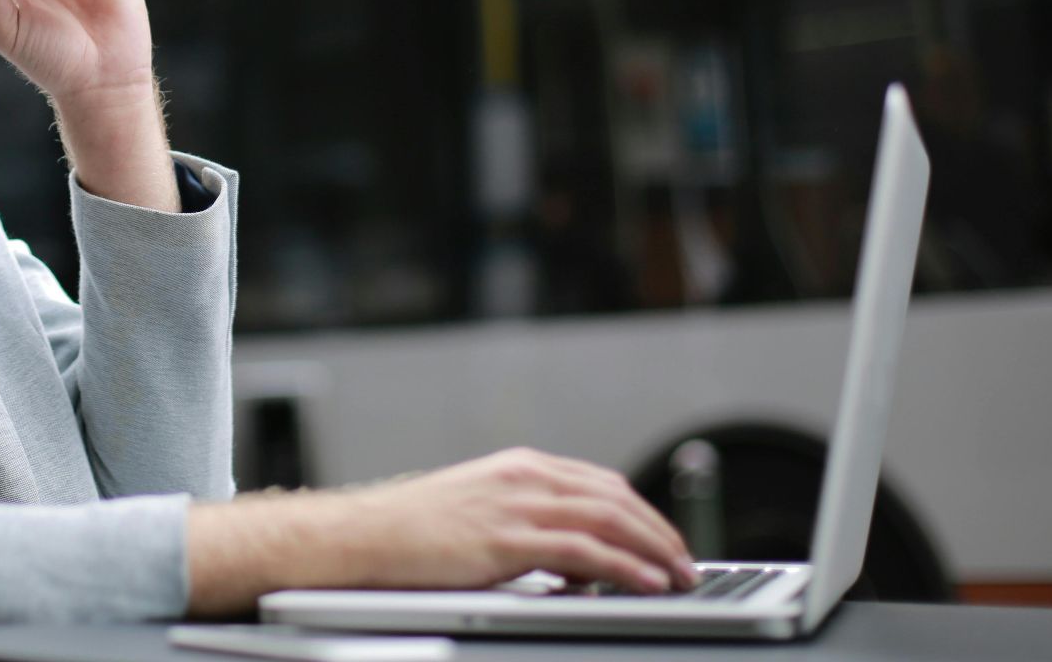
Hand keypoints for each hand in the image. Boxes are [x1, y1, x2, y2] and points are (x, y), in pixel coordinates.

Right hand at [337, 447, 697, 592]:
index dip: (643, 513)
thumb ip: (527, 525)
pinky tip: (646, 583)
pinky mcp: (507, 539)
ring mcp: (517, 505)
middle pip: (615, 497)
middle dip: (660, 531)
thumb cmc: (410, 532)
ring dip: (654, 549)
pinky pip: (585, 551)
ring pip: (609, 520)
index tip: (666, 540)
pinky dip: (625, 566)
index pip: (601, 483)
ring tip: (680, 575)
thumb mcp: (478, 514)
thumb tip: (574, 559)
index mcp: (519, 467)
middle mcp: (525, 477)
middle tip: (688, 562)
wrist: (363, 536)